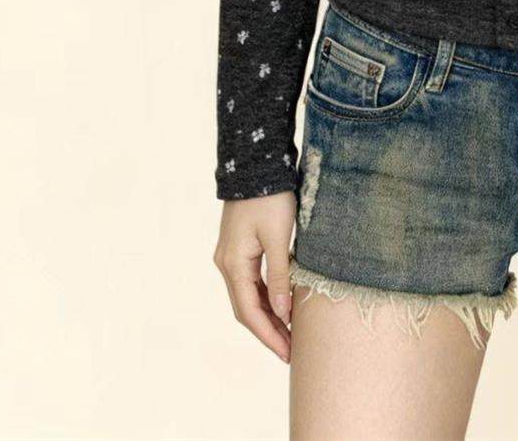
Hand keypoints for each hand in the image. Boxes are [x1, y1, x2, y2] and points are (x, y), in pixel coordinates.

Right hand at [213, 190, 296, 362]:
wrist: (255, 164)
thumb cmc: (269, 198)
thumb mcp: (278, 238)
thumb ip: (280, 277)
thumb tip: (283, 314)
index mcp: (233, 265)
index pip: (249, 313)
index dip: (269, 335)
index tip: (287, 353)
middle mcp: (226, 264)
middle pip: (246, 309)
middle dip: (268, 331)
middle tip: (291, 351)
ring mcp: (230, 256)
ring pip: (248, 296)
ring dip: (267, 315)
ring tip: (290, 333)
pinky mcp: (239, 248)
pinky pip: (251, 281)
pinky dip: (266, 297)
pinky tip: (282, 304)